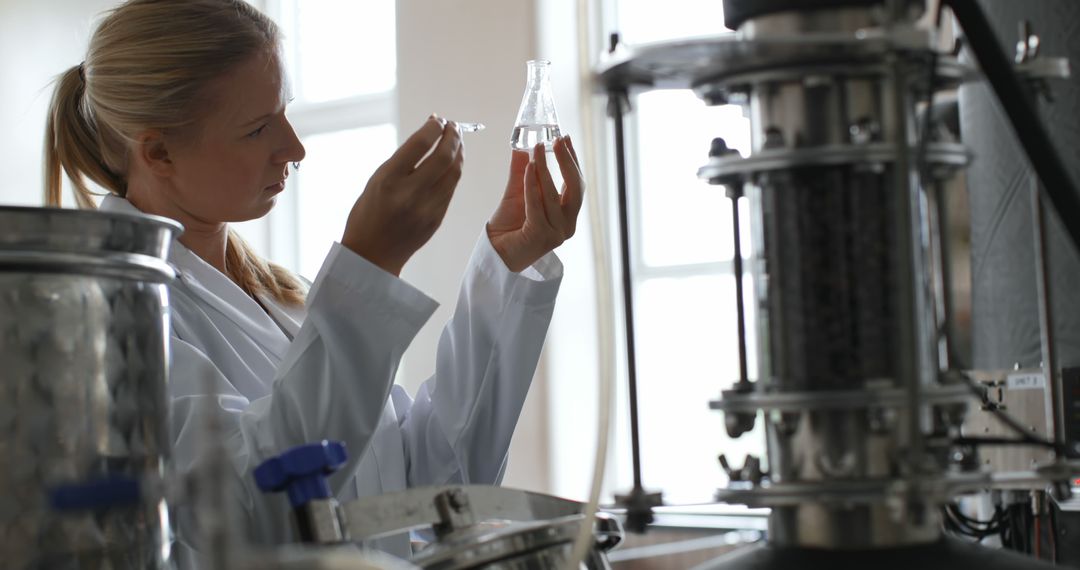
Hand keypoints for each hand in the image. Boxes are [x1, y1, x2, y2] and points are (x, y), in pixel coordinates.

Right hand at [341, 116, 463, 275]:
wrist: (372, 255)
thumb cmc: (368, 213)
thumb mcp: (376, 180)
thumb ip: (402, 159)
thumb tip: (429, 134)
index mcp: (388, 180)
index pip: (420, 144)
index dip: (434, 127)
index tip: (438, 119)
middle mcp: (410, 193)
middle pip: (444, 156)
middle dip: (453, 136)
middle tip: (452, 126)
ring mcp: (427, 208)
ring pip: (454, 172)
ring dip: (459, 151)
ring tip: (456, 140)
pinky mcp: (437, 218)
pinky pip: (451, 188)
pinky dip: (454, 170)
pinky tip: (452, 162)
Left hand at [487, 137, 583, 271]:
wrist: (494, 252)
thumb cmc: (509, 225)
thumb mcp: (519, 191)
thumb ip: (523, 169)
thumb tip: (523, 144)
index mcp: (568, 215)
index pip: (577, 183)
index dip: (572, 160)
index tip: (565, 138)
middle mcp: (567, 225)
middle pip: (575, 187)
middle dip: (566, 161)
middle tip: (557, 140)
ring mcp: (556, 233)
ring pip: (554, 195)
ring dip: (545, 170)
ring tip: (537, 150)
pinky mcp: (540, 237)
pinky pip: (537, 205)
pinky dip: (532, 185)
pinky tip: (528, 168)